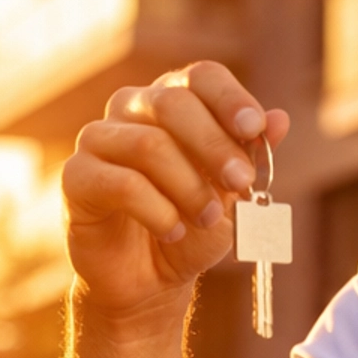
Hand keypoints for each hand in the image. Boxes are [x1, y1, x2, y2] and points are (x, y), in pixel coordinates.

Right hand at [61, 63, 289, 323]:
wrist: (149, 280)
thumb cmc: (192, 227)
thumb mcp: (231, 195)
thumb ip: (251, 156)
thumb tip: (280, 119)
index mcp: (173, 102)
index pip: (200, 77)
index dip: (230, 98)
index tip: (255, 130)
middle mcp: (130, 109)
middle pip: (172, 103)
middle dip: (214, 146)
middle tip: (240, 184)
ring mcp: (98, 139)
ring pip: (148, 144)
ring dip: (189, 187)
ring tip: (207, 220)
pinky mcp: (76, 177)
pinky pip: (120, 183)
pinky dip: (158, 211)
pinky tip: (172, 231)